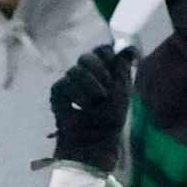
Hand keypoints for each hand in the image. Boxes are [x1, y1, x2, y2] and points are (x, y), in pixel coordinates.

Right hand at [50, 43, 137, 177]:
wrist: (96, 139)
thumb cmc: (112, 118)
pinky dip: (74, 96)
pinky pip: (63, 84)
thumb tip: (128, 46)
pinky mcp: (57, 94)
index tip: (112, 73)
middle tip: (104, 92)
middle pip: (86, 57)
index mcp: (102, 71)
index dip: (106, 57)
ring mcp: (69, 82)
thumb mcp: (123, 90)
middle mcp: (84, 73)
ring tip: (92, 105)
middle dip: (98, 73)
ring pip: (74, 70)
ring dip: (88, 88)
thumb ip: (123, 67)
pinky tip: (78, 108)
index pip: (101, 50)